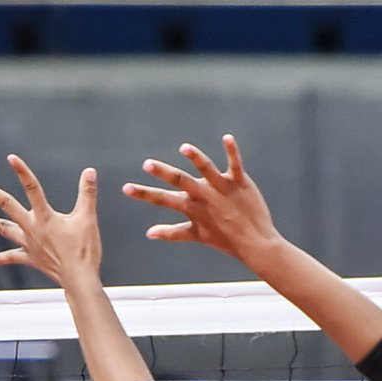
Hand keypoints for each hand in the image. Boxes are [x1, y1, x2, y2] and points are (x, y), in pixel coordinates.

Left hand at [0, 155, 101, 286]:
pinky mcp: (30, 257)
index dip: (22, 172)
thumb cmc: (84, 250)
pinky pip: (11, 257)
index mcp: (45, 216)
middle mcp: (31, 227)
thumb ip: (87, 193)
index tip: (11, 158)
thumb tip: (89, 172)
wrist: (78, 278)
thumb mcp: (87, 218)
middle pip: (5, 204)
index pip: (32, 188)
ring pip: (0, 229)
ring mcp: (28, 243)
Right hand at [122, 135, 284, 270]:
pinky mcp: (239, 181)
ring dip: (195, 158)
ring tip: (184, 148)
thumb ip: (171, 233)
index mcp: (192, 208)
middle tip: (147, 164)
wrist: (254, 242)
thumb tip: (149, 233)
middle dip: (163, 173)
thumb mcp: (196, 236)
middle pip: (180, 181)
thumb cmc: (224, 239)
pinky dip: (231, 151)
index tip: (126, 188)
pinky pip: (235, 164)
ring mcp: (222, 187)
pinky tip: (226, 137)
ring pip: (206, 169)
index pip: (162, 200)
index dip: (143, 194)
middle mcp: (204, 196)